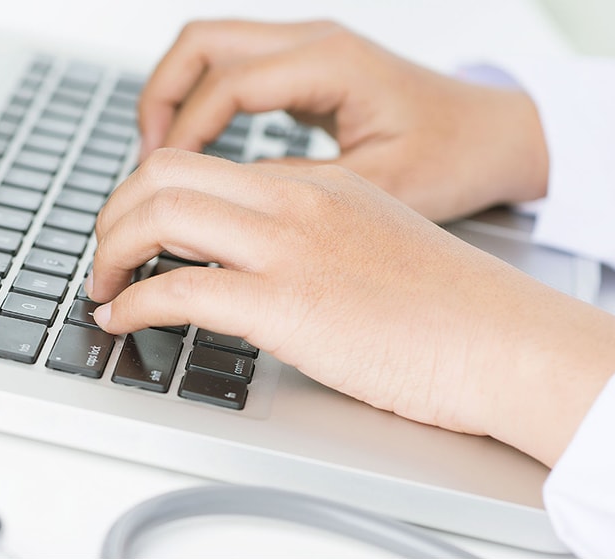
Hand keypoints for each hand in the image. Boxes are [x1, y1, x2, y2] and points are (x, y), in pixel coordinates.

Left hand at [89, 149, 614, 466]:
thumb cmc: (453, 306)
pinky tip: (122, 320)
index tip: (135, 230)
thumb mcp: (374, 240)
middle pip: (164, 173)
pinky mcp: (287, 307)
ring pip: (159, 216)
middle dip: (113, 212)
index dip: (149, 195)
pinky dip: (132, 303)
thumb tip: (251, 257)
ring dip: (110, 251)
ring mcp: (289, 249)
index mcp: (316, 184)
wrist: (510, 340)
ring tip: (103, 284)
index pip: (202, 166)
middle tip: (106, 252)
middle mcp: (295, 202)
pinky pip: (177, 291)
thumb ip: (311, 233)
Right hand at [137, 20, 548, 222]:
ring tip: (161, 159)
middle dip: (160, 98)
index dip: (186, 135)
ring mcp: (307, 50)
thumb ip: (295, 189)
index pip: (227, 86)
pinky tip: (198, 152)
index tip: (166, 186)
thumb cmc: (455, 158)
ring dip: (174, 96)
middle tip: (146, 163)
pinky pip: (230, 69)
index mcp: (331, 64)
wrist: (498, 136)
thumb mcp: (375, 187)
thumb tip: (223, 207)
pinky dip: (201, 103)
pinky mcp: (305, 69)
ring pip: (209, 48)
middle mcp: (313, 42)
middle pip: (200, 43)